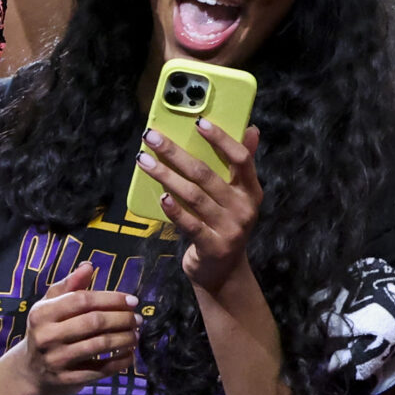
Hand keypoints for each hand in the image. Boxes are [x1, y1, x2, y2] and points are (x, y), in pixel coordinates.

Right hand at [13, 263, 138, 394]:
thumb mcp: (50, 306)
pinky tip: (130, 355)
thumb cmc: (46, 331)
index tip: (132, 301)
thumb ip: (69, 285)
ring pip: (100, 345)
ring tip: (136, 334)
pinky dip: (120, 362)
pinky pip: (101, 370)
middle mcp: (47, 336)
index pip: (82, 300)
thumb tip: (88, 266)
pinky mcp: (68, 380)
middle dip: (122, 319)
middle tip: (138, 319)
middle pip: (94, 322)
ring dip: (124, 339)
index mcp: (42, 313)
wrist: (31, 372)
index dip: (111, 298)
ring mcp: (57, 359)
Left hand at [140, 123, 263, 295]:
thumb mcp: (237, 197)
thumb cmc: (225, 225)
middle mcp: (244, 209)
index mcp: (251, 191)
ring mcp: (230, 229)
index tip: (199, 122)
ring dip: (165, 175)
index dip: (221, 139)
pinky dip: (174, 209)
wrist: (224, 272)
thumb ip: (242, 164)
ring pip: (193, 196)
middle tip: (151, 137)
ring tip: (143, 160)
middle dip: (175, 153)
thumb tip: (251, 129)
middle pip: (206, 174)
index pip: (241, 159)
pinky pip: (189, 224)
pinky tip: (159, 196)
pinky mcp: (213, 246)